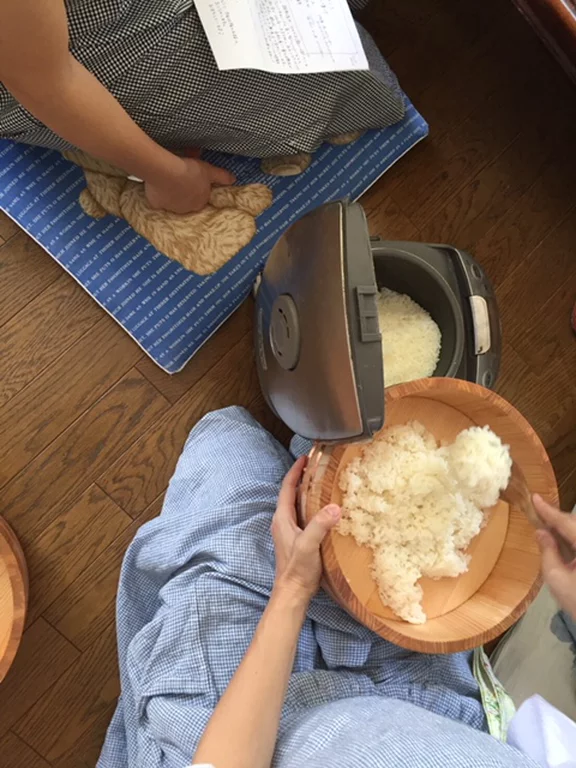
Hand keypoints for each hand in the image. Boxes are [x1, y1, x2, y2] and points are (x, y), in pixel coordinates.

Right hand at [145, 156, 234, 213]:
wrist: (167, 172)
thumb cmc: (190, 171)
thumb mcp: (209, 171)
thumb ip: (221, 176)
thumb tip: (234, 179)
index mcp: (199, 202)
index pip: (200, 199)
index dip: (196, 189)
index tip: (191, 180)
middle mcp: (186, 209)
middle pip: (186, 202)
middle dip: (183, 193)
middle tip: (178, 179)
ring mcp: (171, 208)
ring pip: (171, 202)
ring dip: (170, 194)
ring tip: (167, 180)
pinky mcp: (157, 204)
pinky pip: (157, 201)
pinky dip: (156, 195)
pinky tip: (155, 187)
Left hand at [271, 456, 340, 602]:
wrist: (292, 593)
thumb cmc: (297, 570)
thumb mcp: (309, 545)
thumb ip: (319, 526)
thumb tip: (334, 507)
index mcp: (282, 518)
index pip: (287, 488)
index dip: (295, 471)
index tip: (305, 458)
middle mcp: (283, 522)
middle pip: (291, 493)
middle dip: (302, 478)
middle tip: (318, 466)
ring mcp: (289, 531)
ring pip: (298, 505)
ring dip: (307, 492)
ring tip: (323, 482)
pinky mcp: (297, 540)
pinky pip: (304, 516)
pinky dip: (312, 506)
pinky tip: (325, 509)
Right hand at [533, 494, 575, 619]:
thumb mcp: (556, 578)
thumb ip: (548, 551)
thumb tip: (541, 532)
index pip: (568, 524)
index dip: (550, 511)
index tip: (535, 498)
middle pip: (575, 525)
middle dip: (557, 518)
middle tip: (537, 509)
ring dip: (564, 527)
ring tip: (545, 522)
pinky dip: (570, 537)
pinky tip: (558, 537)